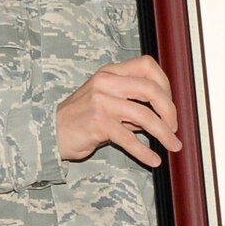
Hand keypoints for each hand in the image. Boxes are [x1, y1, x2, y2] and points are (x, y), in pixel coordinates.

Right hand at [56, 55, 179, 167]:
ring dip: (163, 133)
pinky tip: (153, 160)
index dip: (165, 84)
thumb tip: (164, 114)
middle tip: (174, 127)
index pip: (147, 66)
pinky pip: (129, 138)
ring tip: (172, 146)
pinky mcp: (98, 123)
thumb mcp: (107, 101)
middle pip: (151, 89)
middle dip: (169, 110)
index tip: (169, 104)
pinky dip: (144, 151)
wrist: (51, 132)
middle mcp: (106, 82)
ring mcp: (101, 101)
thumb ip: (132, 103)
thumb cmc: (82, 118)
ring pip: (144, 115)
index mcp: (111, 72)